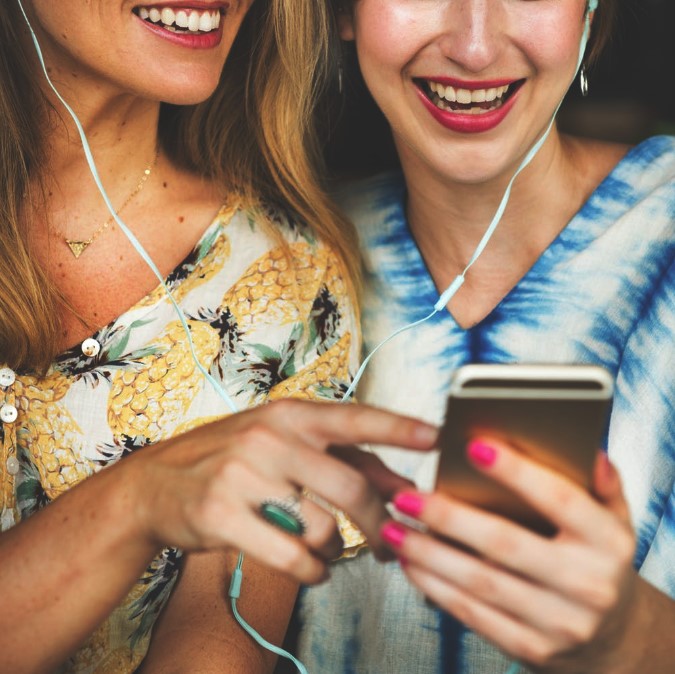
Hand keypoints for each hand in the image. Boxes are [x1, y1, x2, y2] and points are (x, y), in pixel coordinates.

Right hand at [126, 399, 436, 583]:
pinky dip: (313, 571)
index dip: (399, 427)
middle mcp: (269, 437)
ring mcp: (243, 474)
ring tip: (326, 552)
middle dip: (378, 521)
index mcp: (290, 414)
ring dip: (336, 550)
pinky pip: (293, 556)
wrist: (155, 485)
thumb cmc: (233, 461)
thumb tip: (403, 487)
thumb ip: (345, 460)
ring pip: (323, 526)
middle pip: (350, 485)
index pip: (355, 418)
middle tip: (389, 541)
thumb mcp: (286, 446)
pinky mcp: (222, 514)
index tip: (438, 435)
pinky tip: (310, 568)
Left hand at [380, 439, 640, 672]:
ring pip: (480, 583)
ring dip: (429, 555)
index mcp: (608, 541)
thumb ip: (601, 481)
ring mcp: (560, 622)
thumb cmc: (598, 558)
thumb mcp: (614, 517)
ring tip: (394, 529)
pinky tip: (410, 563)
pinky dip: (436, 588)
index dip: (517, 472)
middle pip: (506, 544)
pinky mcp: (532, 648)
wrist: (613, 636)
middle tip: (406, 496)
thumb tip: (586, 448)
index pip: (561, 499)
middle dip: (448, 518)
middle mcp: (588, 584)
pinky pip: (474, 615)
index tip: (473, 445)